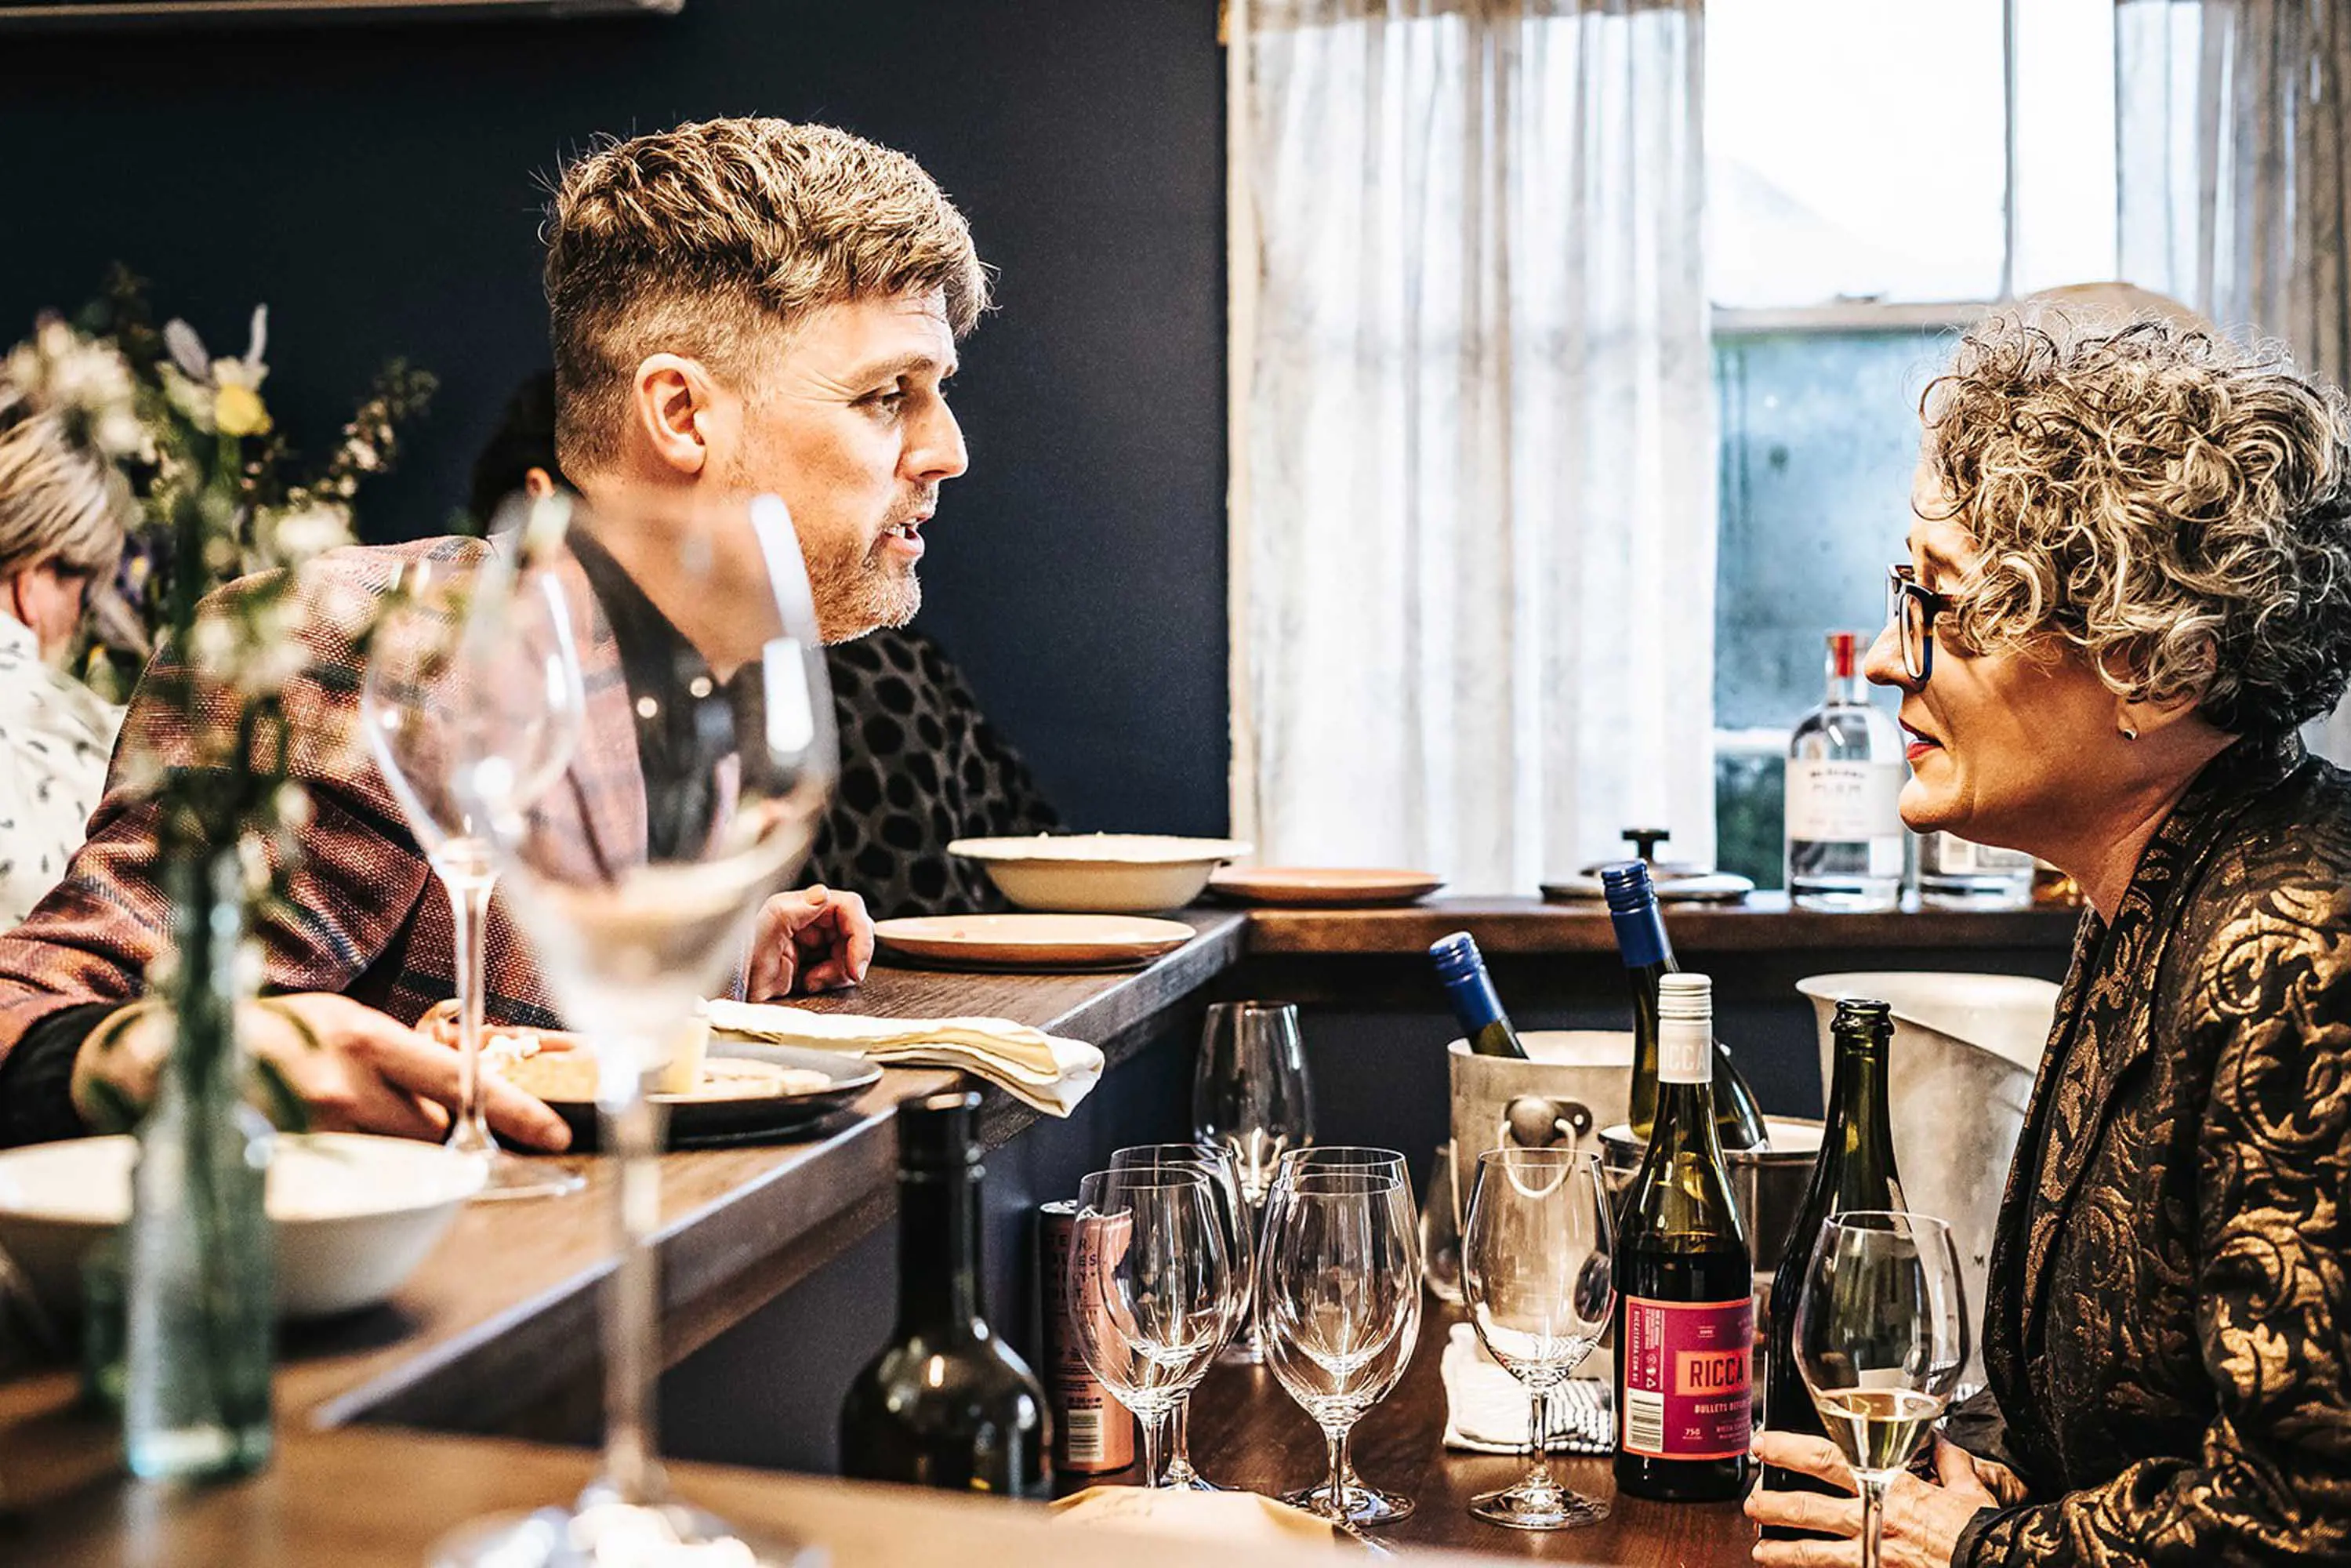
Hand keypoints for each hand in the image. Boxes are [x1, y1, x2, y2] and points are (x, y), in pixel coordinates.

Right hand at [73, 992, 571, 1151]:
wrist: (159, 1056)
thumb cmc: (261, 1035)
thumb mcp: (334, 1025)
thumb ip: (391, 1060)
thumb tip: (451, 1099)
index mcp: (361, 1035)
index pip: (457, 1077)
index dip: (512, 1108)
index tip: (555, 1134)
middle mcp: (340, 1081)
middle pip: (431, 1132)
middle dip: (434, 1135)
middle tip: (397, 1119)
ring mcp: (307, 1127)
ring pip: (393, 1158)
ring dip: (392, 1153)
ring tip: (345, 1125)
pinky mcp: (282, 1164)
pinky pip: (347, 1179)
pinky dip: (352, 1172)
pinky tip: (322, 1150)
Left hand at [746, 884, 873, 998]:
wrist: (726, 998)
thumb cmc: (736, 966)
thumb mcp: (762, 935)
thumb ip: (791, 911)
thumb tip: (822, 895)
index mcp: (797, 906)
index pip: (848, 906)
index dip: (860, 932)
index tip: (856, 964)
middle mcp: (806, 921)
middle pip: (854, 930)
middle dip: (853, 955)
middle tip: (848, 975)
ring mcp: (809, 943)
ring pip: (849, 951)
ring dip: (840, 970)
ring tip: (814, 982)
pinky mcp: (809, 963)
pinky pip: (838, 968)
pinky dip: (831, 979)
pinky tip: (809, 984)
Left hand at [1747, 1432, 2010, 1567]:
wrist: (2001, 1562)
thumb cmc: (1984, 1529)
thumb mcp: (1969, 1486)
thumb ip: (1948, 1461)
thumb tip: (1942, 1442)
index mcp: (1889, 1487)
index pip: (1826, 1459)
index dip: (1788, 1450)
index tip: (1764, 1444)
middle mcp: (1874, 1520)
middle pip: (1807, 1508)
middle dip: (1772, 1505)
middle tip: (1751, 1502)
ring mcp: (1874, 1555)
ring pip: (1814, 1552)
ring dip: (1782, 1550)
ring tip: (1760, 1551)